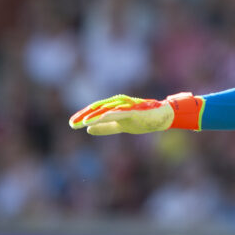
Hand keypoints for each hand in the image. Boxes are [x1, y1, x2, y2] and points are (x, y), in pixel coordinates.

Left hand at [69, 92, 204, 134]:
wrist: (163, 117)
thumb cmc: (142, 120)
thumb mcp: (121, 126)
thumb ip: (105, 127)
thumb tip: (88, 130)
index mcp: (114, 108)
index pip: (95, 110)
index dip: (83, 116)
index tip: (72, 124)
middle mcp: (119, 104)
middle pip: (97, 108)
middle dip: (84, 116)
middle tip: (72, 123)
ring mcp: (127, 106)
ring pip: (106, 110)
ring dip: (94, 116)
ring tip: (82, 122)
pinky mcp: (134, 110)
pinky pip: (118, 113)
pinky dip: (107, 116)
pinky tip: (98, 120)